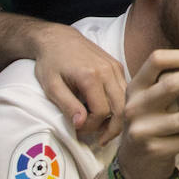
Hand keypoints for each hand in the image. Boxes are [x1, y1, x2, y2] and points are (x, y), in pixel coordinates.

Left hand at [30, 25, 128, 144]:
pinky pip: (125, 89)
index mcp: (91, 76)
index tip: (79, 130)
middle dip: (112, 128)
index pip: (101, 112)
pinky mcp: (116, 66)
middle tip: (100, 140)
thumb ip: (68, 106)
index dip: (92, 127)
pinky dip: (120, 104)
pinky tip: (107, 112)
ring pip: (126, 99)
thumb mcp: (52, 86)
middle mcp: (108, 70)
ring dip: (118, 117)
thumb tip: (81, 125)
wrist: (58, 38)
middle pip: (121, 107)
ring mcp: (115, 67)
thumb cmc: (51, 62)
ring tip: (103, 128)